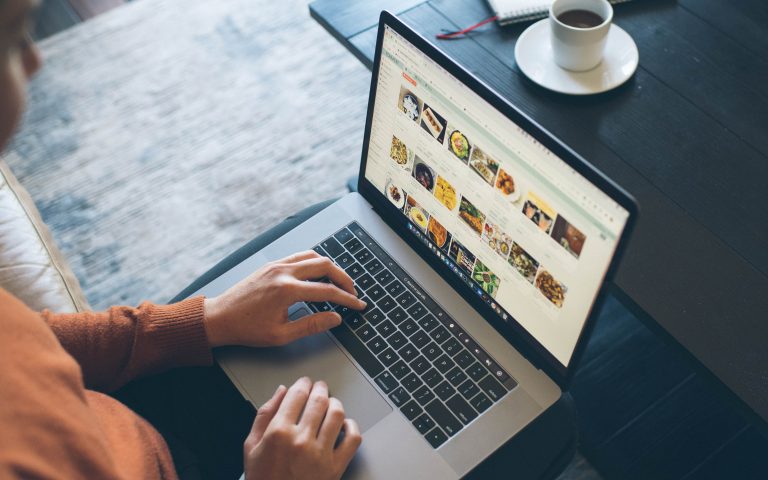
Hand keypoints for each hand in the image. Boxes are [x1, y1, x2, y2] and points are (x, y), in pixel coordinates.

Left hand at [203, 251, 365, 346]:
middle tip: (353, 293)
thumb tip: (335, 318)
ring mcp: (277, 265)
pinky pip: (300, 256)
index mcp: (287, 290)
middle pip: (325, 266)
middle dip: (344, 279)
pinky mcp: (271, 264)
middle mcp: (283, 272)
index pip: (327, 291)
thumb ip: (312, 325)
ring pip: (314, 256)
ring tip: (339, 282)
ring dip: (331, 268)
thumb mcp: (281, 334)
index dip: (347, 299)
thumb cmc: (246, 328)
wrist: (219, 317)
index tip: (358, 305)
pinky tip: (318, 274)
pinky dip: (315, 262)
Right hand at [244, 377, 361, 479]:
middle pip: (319, 400)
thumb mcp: (251, 446)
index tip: (305, 382)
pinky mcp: (335, 467)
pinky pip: (353, 439)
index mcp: (278, 433)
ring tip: (331, 403)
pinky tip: (344, 425)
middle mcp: (300, 440)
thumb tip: (281, 391)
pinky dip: (352, 426)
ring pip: (337, 414)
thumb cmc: (263, 479)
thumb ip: (264, 414)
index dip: (303, 383)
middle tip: (319, 387)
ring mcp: (320, 454)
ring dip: (335, 403)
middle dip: (320, 388)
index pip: (297, 395)